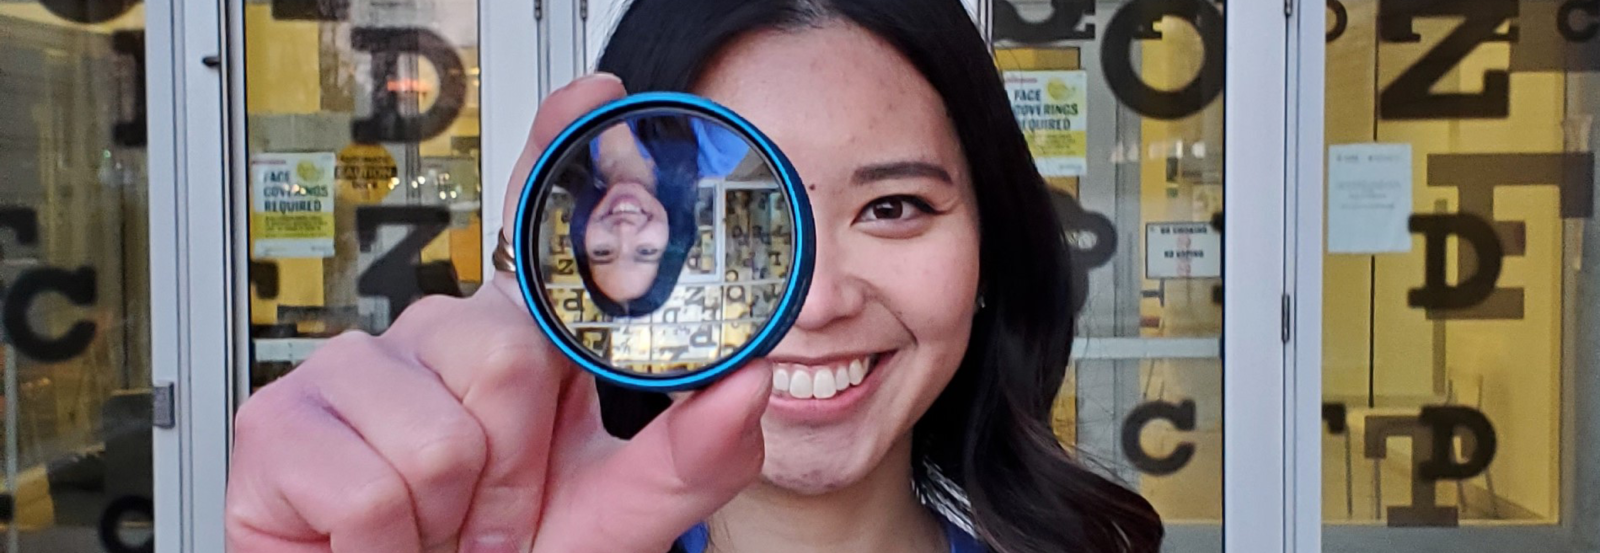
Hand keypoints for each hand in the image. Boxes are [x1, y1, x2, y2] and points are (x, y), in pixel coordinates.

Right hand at [225, 73, 771, 552]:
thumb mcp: (618, 514)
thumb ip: (692, 455)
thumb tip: (749, 384)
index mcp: (514, 346)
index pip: (529, 231)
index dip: (554, 154)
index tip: (593, 99)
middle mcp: (434, 340)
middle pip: (504, 355)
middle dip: (514, 467)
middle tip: (491, 513)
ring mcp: (352, 372)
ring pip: (440, 432)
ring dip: (452, 513)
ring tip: (434, 525)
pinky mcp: (279, 423)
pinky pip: (368, 487)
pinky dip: (383, 542)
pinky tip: (370, 538)